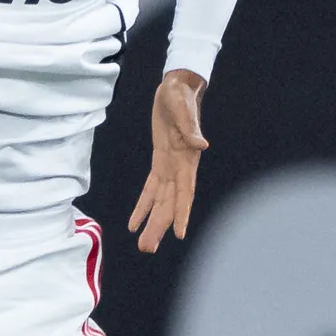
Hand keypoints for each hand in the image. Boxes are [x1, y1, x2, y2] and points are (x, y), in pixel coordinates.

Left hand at [129, 68, 208, 253]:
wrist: (178, 86)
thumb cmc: (181, 94)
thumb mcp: (183, 107)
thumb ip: (190, 127)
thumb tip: (201, 146)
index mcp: (187, 157)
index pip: (185, 190)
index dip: (181, 212)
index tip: (179, 233)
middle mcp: (180, 167)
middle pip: (170, 202)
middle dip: (160, 226)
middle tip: (148, 249)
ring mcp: (170, 166)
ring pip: (161, 201)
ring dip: (152, 223)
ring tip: (144, 245)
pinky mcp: (160, 161)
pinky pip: (151, 189)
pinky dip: (142, 207)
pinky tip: (134, 224)